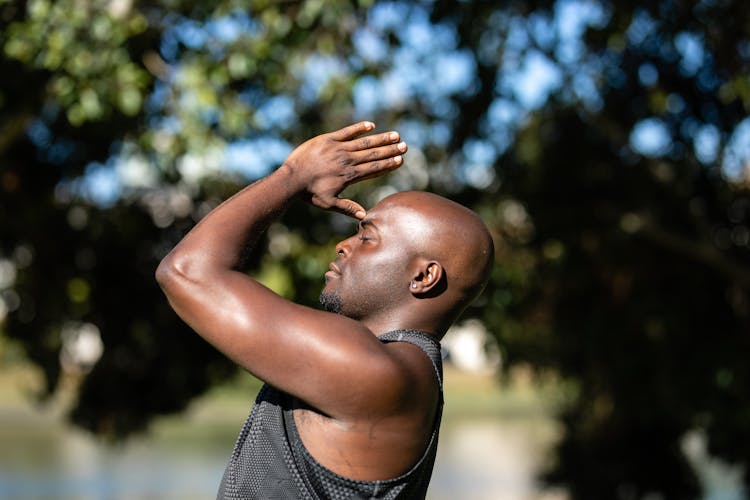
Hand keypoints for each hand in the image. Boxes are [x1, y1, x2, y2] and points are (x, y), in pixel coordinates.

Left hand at [282, 121, 406, 218]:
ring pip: (364, 142)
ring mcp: (338, 148)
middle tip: (405, 145)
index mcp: (350, 176)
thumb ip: (348, 208)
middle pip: (374, 154)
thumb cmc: (310, 194)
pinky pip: (347, 132)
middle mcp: (347, 161)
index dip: (389, 164)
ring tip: (395, 135)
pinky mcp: (328, 139)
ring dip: (381, 138)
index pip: (374, 168)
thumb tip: (365, 216)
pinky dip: (359, 128)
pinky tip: (371, 125)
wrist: (292, 179)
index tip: (401, 160)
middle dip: (391, 150)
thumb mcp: (329, 204)